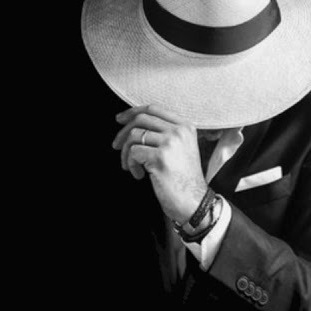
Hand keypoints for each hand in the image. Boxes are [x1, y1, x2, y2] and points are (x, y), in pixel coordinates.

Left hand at [110, 104, 206, 223]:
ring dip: (126, 153)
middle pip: (141, 119)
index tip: (120, 119)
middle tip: (116, 146)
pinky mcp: (160, 157)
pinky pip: (133, 153)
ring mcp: (170, 143)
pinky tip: (139, 175)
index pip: (154, 109)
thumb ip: (165, 134)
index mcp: (185, 126)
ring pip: (134, 136)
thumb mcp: (182, 149)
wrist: (194, 201)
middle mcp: (179, 131)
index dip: (133, 112)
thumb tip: (134, 125)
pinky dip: (131, 164)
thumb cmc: (184, 179)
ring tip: (132, 167)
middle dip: (123, 133)